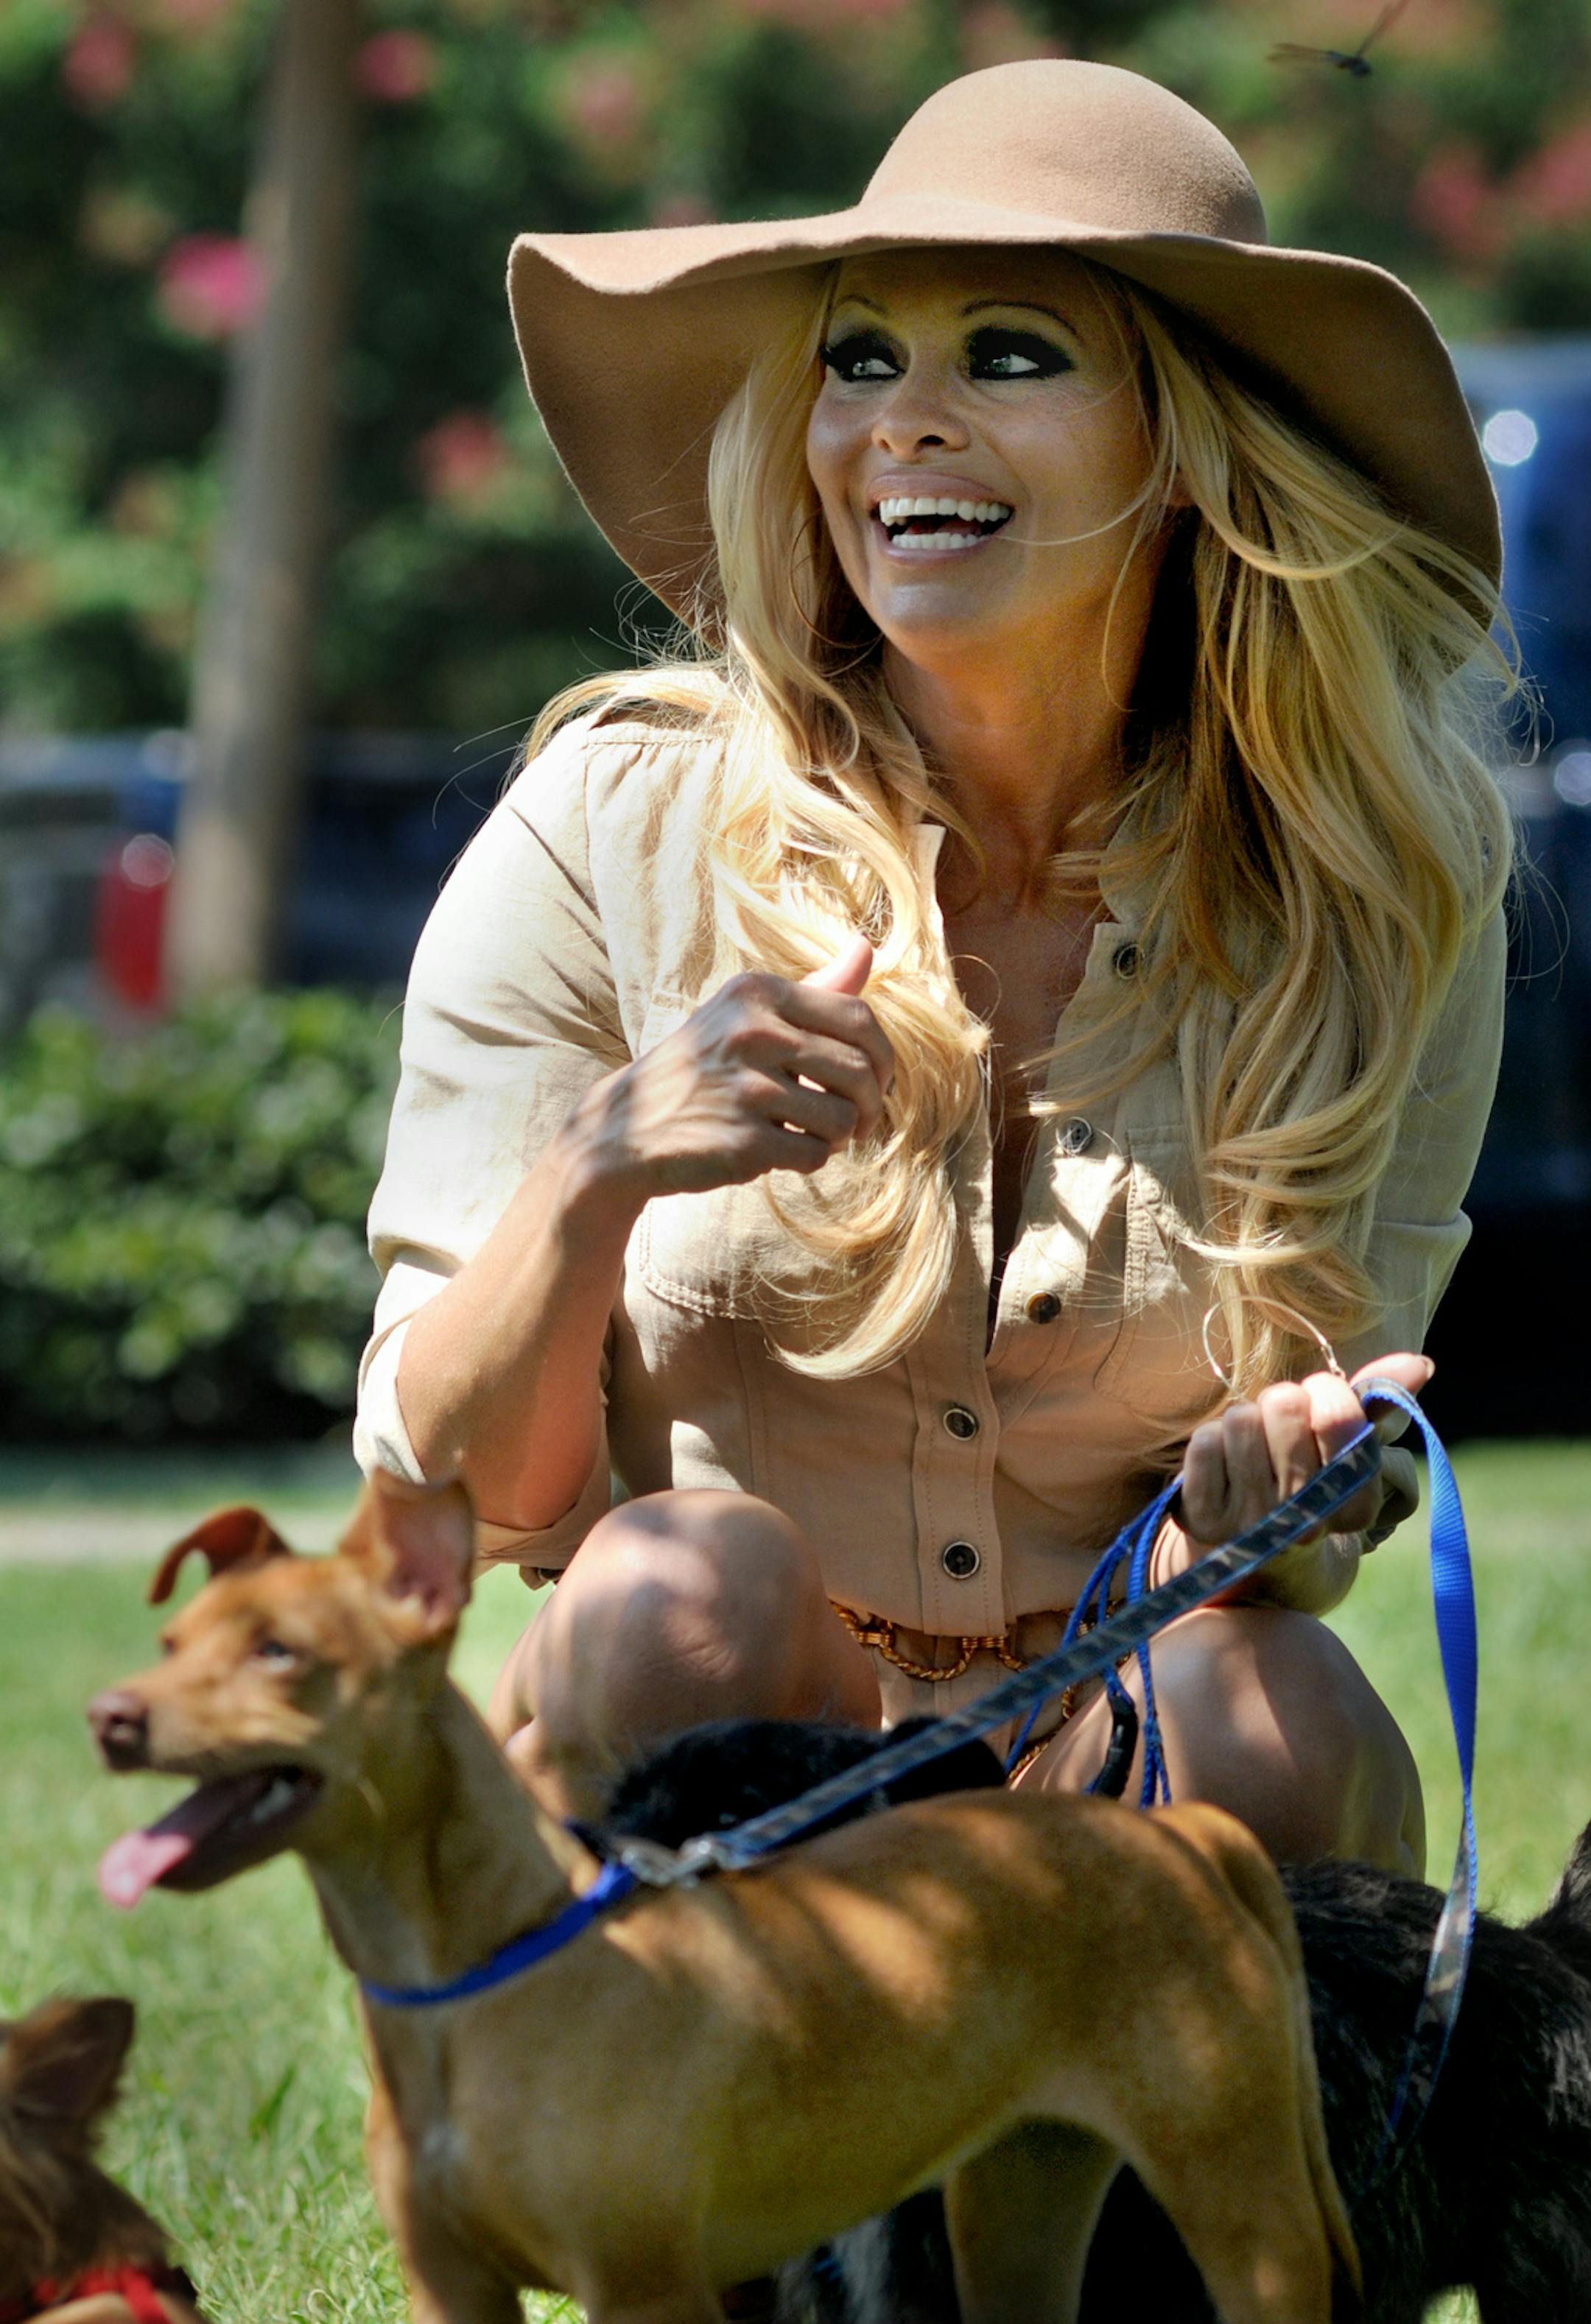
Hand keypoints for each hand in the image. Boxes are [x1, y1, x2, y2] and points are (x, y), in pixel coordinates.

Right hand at [569, 934, 894, 1203]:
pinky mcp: (742, 1141)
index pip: (859, 1019)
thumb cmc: (702, 1068)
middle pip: (860, 1071)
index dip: (884, 1057)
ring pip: (843, 1118)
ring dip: (841, 1136)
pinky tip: (784, 1152)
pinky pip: (816, 1155)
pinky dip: (810, 1160)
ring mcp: (746, 1089)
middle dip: (870, 1104)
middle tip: (857, 1121)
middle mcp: (752, 1033)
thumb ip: (814, 988)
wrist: (625, 1129)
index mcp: (757, 993)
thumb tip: (868, 945)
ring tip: (814, 1134)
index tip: (877, 1080)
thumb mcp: (745, 1014)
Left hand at [1178, 1351, 1432, 1548]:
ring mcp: (1252, 1526)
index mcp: (1356, 1507)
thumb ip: (1382, 1403)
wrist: (1257, 1553)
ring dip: (1244, 1420)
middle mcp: (1307, 1523)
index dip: (1325, 1391)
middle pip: (1283, 1404)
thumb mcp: (1352, 1449)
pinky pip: (1204, 1442)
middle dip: (1282, 1402)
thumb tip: (1420, 1364)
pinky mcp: (1203, 1520)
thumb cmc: (1311, 1483)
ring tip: (1253, 1449)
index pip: (1338, 1412)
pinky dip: (1210, 1442)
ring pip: (1240, 1418)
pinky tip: (1224, 1468)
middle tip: (1282, 1428)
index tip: (1321, 1404)